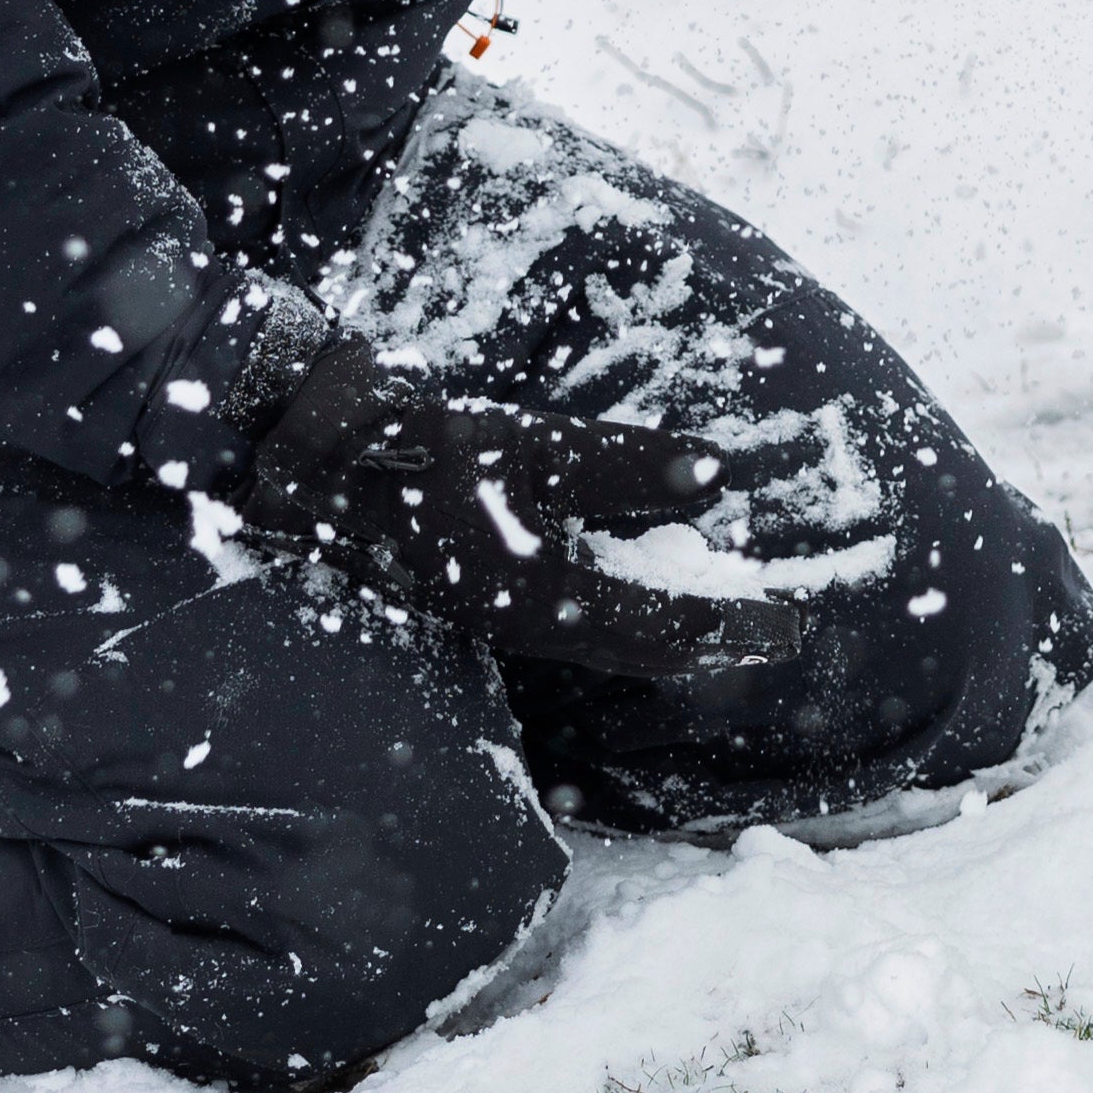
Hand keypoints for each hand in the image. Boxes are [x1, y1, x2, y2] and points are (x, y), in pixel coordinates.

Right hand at [226, 333, 812, 679]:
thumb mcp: (527, 445)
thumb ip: (621, 466)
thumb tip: (717, 477)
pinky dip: (623, 618)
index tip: (791, 626)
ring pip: (605, 639)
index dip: (731, 624)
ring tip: (721, 625)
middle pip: (641, 647)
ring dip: (668, 633)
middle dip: (711, 641)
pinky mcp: (478, 597)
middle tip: (776, 635)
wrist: (301, 466)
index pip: (664, 626)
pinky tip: (631, 595)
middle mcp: (525, 624)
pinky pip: (572, 623)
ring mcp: (498, 616)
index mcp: (543, 599)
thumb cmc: (417, 451)